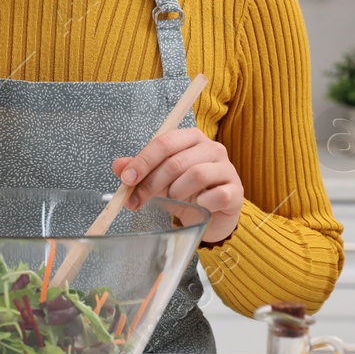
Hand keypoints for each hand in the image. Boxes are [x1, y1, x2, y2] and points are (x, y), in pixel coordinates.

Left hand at [112, 127, 243, 244]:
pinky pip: (216, 196)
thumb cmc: (185, 192)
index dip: (143, 161)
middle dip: (152, 183)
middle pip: (176, 161)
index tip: (127, 179)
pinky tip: (197, 207)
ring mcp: (227, 168)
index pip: (164, 142)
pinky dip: (200, 204)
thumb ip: (139, 171)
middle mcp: (212, 148)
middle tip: (137, 200)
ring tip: (173, 200)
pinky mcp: (236, 190)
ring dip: (176, 192)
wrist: (212, 215)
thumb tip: (118, 166)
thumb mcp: (158, 181)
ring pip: (196, 175)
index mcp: (191, 138)